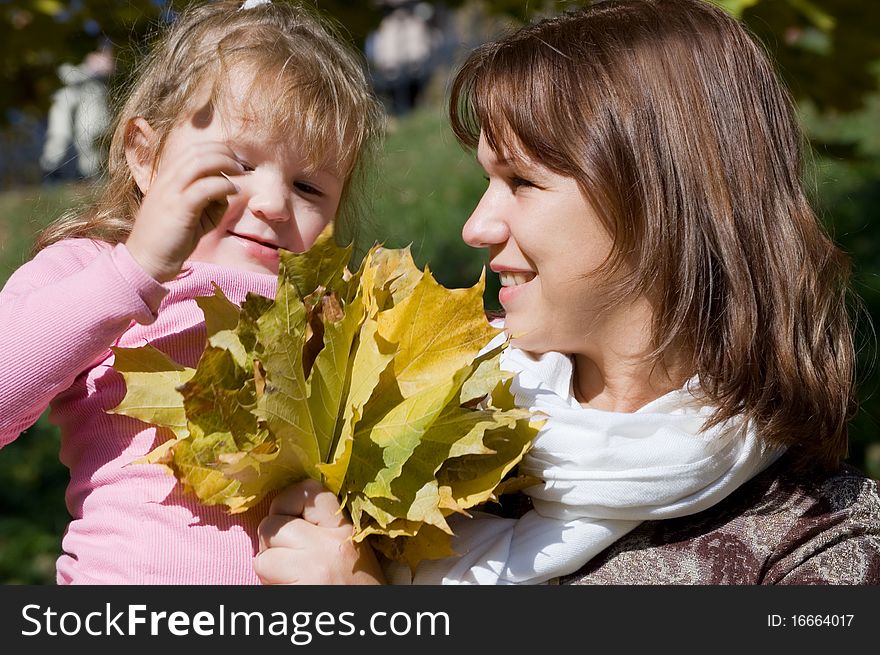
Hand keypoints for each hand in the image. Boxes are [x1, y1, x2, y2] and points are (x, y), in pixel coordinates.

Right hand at [125, 141, 241, 281]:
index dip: (216, 149)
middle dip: (224, 153)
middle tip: (240, 167)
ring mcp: (170, 192)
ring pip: (200, 163)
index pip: (192, 149)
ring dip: (225, 164)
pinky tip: (233, 192)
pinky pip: (205, 187)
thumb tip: (227, 189)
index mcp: (166, 177)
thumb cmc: (171, 238)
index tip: (233, 161)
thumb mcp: (191, 212)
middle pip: (198, 151)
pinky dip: (224, 185)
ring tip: (240, 175)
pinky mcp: (179, 208)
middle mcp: (166, 179)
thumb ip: (208, 197)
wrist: (147, 261)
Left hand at [254, 479, 385, 584]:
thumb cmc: (353, 592)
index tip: (291, 522)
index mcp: (346, 529)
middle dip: (272, 538)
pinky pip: (263, 564)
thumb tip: (281, 513)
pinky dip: (268, 580)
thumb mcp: (348, 552)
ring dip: (268, 560)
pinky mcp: (302, 580)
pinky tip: (290, 589)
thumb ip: (321, 530)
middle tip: (288, 558)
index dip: (288, 502)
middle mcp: (332, 539)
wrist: (365, 626)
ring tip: (290, 576)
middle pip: (276, 518)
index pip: (308, 490)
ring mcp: (316, 559)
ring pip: (265, 542)